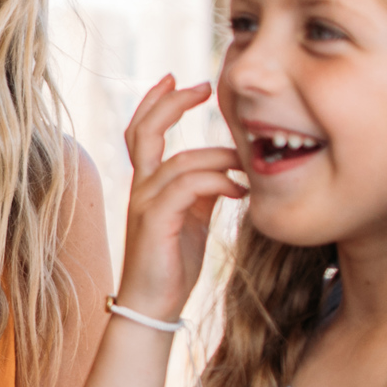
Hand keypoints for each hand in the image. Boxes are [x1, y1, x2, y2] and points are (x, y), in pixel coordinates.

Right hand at [112, 77, 240, 324]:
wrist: (153, 306)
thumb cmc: (172, 265)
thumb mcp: (192, 219)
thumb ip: (202, 192)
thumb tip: (229, 173)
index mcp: (148, 184)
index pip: (143, 130)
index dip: (158, 102)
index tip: (180, 81)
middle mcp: (141, 188)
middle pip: (145, 130)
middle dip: (172, 103)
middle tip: (203, 86)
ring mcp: (145, 204)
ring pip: (179, 161)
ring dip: (218, 156)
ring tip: (246, 163)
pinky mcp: (156, 222)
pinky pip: (187, 189)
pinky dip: (217, 182)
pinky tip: (239, 190)